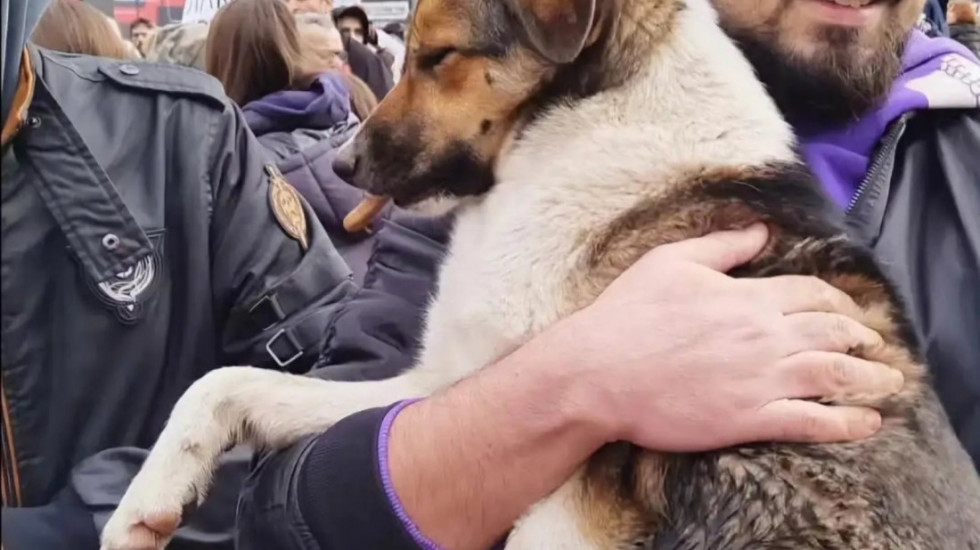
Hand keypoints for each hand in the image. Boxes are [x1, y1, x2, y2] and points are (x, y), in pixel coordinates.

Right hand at [551, 224, 901, 451]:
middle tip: (875, 344)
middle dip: (861, 336)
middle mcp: (764, 336)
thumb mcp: (670, 262)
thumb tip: (760, 230)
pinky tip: (867, 424)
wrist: (598, 372)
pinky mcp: (749, 417)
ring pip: (834, 375)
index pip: (813, 293)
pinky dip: (846, 423)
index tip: (848, 310)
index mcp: (747, 296)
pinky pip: (812, 421)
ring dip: (869, 378)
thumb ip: (721, 246)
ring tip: (888, 380)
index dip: (838, 301)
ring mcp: (760, 379)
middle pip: (834, 332)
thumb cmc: (627, 314)